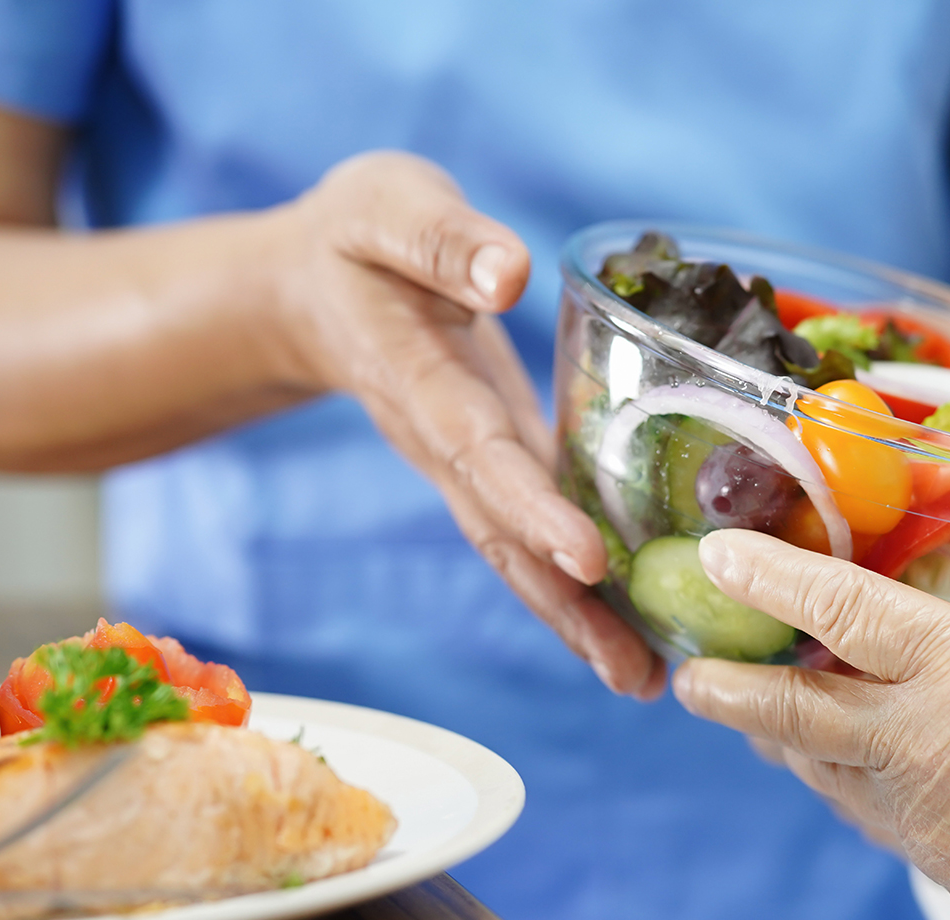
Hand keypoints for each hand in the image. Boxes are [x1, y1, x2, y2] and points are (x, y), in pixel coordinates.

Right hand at [275, 151, 663, 697]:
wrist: (310, 285)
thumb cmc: (357, 236)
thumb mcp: (390, 208)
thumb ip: (444, 240)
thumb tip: (507, 273)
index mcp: (419, 378)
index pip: (477, 454)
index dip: (529, 508)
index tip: (584, 558)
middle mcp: (442, 439)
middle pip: (501, 536)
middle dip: (563, 605)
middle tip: (631, 671)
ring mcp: (463, 462)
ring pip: (515, 551)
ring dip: (574, 619)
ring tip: (640, 681)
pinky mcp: (489, 462)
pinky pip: (531, 530)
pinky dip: (578, 586)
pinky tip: (633, 629)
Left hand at [671, 519, 949, 919]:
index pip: (844, 612)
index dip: (772, 578)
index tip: (718, 556)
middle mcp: (916, 739)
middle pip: (790, 705)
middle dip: (725, 683)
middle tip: (683, 668)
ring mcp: (915, 807)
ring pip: (813, 762)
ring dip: (773, 729)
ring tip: (743, 702)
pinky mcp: (930, 857)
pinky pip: (856, 805)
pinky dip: (829, 774)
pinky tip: (834, 761)